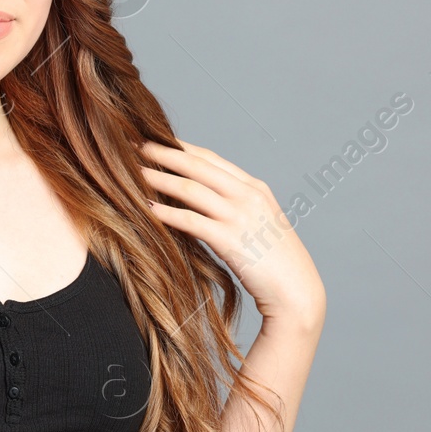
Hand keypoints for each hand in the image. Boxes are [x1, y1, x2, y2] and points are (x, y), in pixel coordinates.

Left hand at [137, 138, 324, 331]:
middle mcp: (248, 196)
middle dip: (163, 153)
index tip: (155, 139)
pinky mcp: (231, 241)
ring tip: (133, 175)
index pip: (210, 158)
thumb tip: (196, 198)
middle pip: (197, 165)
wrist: (297, 292)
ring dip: (158, 180)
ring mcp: (240, 217)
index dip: (180, 147)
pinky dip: (166, 213)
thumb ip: (233, 206)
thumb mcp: (257, 222)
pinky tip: (147, 210)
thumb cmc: (274, 261)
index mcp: (254, 187)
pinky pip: (191, 221)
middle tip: (135, 146)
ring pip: (190, 189)